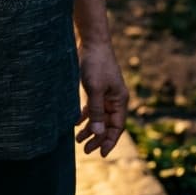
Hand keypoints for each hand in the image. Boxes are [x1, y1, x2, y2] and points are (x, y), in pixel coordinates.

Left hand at [75, 41, 128, 157]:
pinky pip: (92, 107)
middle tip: (85, 150)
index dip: (110, 141)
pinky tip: (75, 123)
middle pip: (107, 124)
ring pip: (98, 116)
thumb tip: (97, 132)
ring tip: (78, 140)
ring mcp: (105, 93)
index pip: (117, 126)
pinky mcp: (96, 87)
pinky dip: (85, 116)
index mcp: (120, 100)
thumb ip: (96, 110)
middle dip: (97, 137)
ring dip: (90, 128)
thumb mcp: (95, 88)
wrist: (92, 41)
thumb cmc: (96, 63)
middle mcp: (115, 99)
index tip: (100, 153)